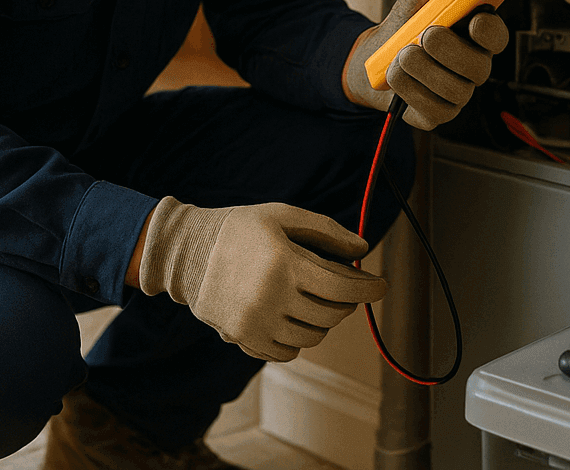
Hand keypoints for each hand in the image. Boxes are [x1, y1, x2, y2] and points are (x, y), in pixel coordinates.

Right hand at [137, 197, 386, 361]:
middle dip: (346, 302)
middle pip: (331, 314)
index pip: (342, 287)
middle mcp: (272, 298)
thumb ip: (325, 231)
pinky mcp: (245, 339)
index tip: (381, 285)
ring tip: (315, 300)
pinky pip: (288, 352)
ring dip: (323, 320)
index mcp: (284, 263)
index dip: (369, 288)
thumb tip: (362, 248)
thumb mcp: (282, 216)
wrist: (188, 252)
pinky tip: (294, 317)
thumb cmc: (240, 228)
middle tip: (345, 288)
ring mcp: (257, 323)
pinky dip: (298, 339)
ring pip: (313, 336)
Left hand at [342, 0, 509, 130]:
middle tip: (426, 36)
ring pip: (455, 90)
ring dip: (423, 70)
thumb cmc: (399, 36)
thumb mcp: (405, 12)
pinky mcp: (439, 114)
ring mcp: (458, 93)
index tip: (474, 20)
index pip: (496, 36)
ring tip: (401, 55)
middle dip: (451, 50)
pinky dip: (409, 90)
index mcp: (473, 38)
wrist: (373, 64)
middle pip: (480, 67)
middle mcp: (472, 67)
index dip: (490, 30)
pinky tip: (396, 75)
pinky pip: (433, 109)